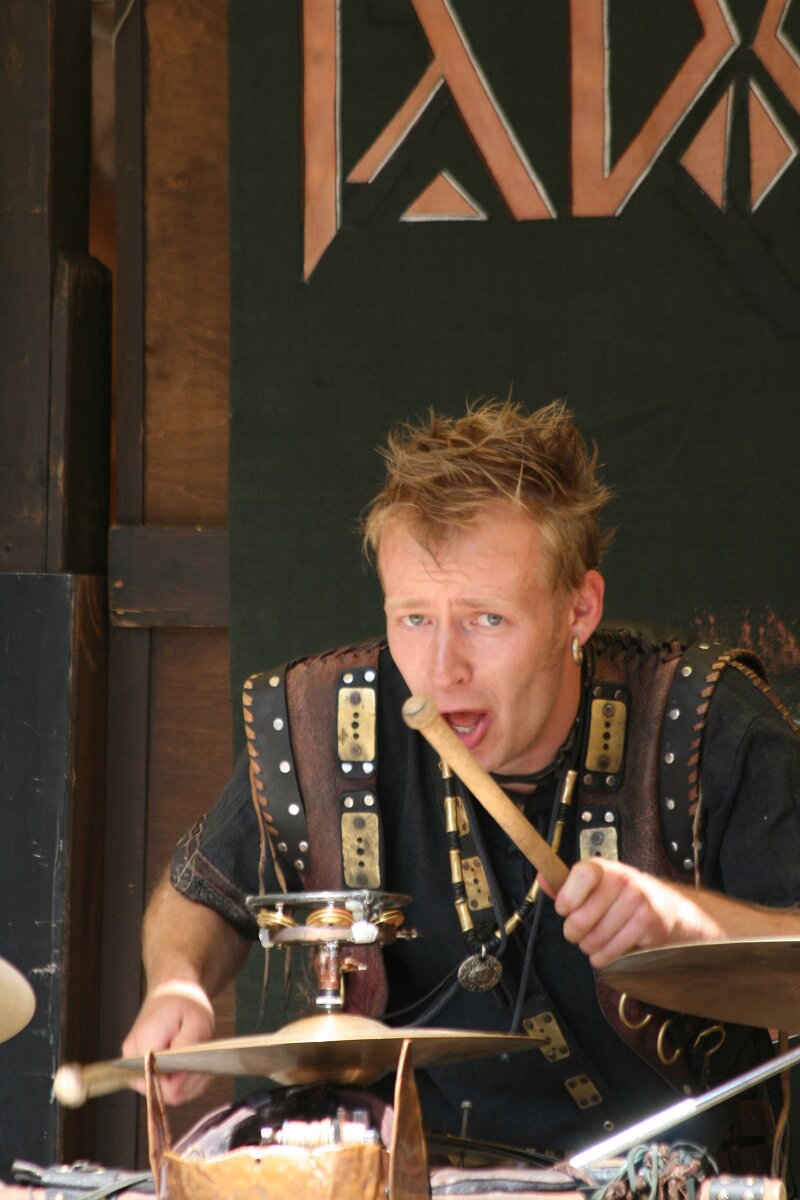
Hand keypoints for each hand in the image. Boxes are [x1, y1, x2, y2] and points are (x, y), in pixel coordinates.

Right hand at [122, 981, 215, 1104]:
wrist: (171, 992)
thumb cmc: (184, 1003)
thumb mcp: (195, 1020)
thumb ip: (185, 1048)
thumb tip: (178, 1076)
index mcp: (142, 1046)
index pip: (160, 1086)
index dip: (183, 1080)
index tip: (198, 1063)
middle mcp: (133, 1062)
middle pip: (164, 1093)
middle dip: (190, 1080)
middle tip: (201, 1057)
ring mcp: (137, 1068)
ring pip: (168, 1094)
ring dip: (190, 1080)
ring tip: (198, 1056)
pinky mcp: (145, 1072)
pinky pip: (169, 1088)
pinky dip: (187, 1080)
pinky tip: (193, 1062)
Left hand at [545, 858, 724, 968]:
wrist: (670, 909)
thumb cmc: (627, 897)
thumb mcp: (598, 884)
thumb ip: (567, 885)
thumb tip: (542, 879)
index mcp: (604, 868)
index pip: (580, 875)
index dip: (566, 899)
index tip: (566, 909)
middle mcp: (622, 881)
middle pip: (579, 920)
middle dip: (575, 934)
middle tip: (582, 931)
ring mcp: (636, 902)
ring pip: (593, 941)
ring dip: (590, 948)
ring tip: (599, 939)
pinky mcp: (646, 925)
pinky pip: (610, 953)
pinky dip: (605, 958)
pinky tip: (612, 947)